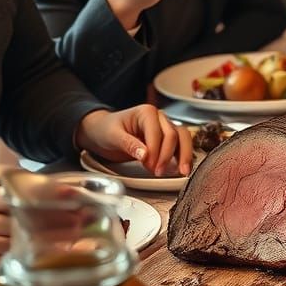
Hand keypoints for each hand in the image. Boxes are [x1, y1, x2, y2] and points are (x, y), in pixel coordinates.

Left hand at [75, 106, 193, 177]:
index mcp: (147, 113)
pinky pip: (181, 145)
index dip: (155, 151)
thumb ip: (129, 144)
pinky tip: (183, 169)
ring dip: (184, 155)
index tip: (148, 166)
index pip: (157, 133)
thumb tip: (145, 155)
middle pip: (174, 135)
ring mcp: (164, 128)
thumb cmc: (105, 129)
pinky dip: (184, 157)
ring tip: (183, 172)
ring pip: (183, 138)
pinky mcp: (166, 140)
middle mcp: (159, 118)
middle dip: (168, 156)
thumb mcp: (112, 136)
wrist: (101, 131)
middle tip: (159, 172)